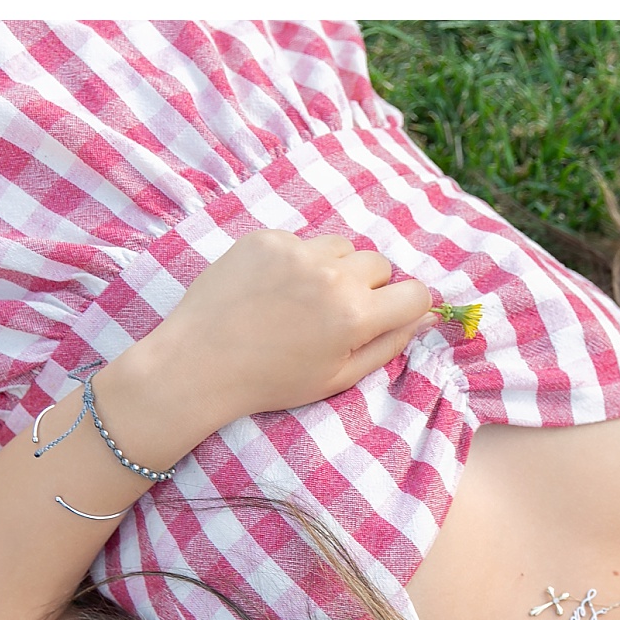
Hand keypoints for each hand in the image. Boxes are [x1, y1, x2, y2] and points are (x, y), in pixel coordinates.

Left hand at [128, 229, 435, 433]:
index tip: (392, 315)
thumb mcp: (337, 378)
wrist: (198, 363)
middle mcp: (331, 274)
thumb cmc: (271, 381)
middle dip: (368, 287)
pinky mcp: (266, 238)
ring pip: (341, 247)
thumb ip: (387, 346)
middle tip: (335, 315)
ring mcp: (296, 250)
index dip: (409, 306)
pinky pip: (301, 241)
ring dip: (334, 268)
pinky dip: (296, 262)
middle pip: (379, 264)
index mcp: (354, 315)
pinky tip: (271, 290)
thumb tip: (421, 318)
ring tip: (302, 300)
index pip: (415, 293)